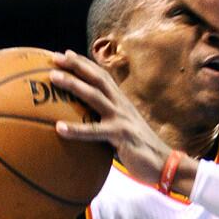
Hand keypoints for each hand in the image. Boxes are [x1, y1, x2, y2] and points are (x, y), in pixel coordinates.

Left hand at [49, 50, 171, 180]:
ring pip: (94, 96)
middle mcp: (121, 106)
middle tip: (55, 56)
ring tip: (53, 77)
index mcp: (122, 103)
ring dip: (73, 84)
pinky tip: (59, 128)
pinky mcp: (121, 135)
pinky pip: (94, 131)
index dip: (85, 64)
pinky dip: (76, 129)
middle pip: (97, 79)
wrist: (165, 164)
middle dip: (76, 65)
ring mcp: (121, 119)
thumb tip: (89, 125)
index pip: (102, 77)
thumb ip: (108, 123)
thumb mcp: (124, 130)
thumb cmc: (141, 150)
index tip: (67, 54)